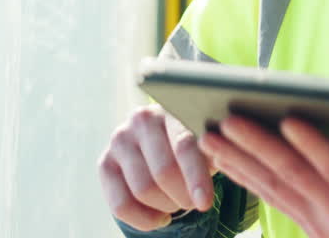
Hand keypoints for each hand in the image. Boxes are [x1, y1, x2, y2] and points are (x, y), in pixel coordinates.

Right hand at [98, 105, 217, 230]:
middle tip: (194, 202)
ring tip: (178, 203)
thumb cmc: (198, 142)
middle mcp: (142, 119)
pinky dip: (144, 220)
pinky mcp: (105, 162)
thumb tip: (224, 158)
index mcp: (174, 108)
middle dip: (183, 196)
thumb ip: (215, 148)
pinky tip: (161, 218)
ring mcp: (120, 139)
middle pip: (163, 172)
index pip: (184, 146)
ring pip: (143, 190)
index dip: (195, 177)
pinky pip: (120, 205)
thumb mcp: (209, 141)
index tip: (204, 203)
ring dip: (167, 207)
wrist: (166, 141)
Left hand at [199, 115, 328, 237]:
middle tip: (228, 120)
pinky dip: (245, 178)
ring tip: (210, 137)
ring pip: (273, 185)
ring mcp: (315, 218)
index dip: (313, 145)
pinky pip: (270, 197)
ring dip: (240, 160)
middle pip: (292, 173)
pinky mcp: (304, 222)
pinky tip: (224, 160)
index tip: (290, 119)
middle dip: (258, 145)